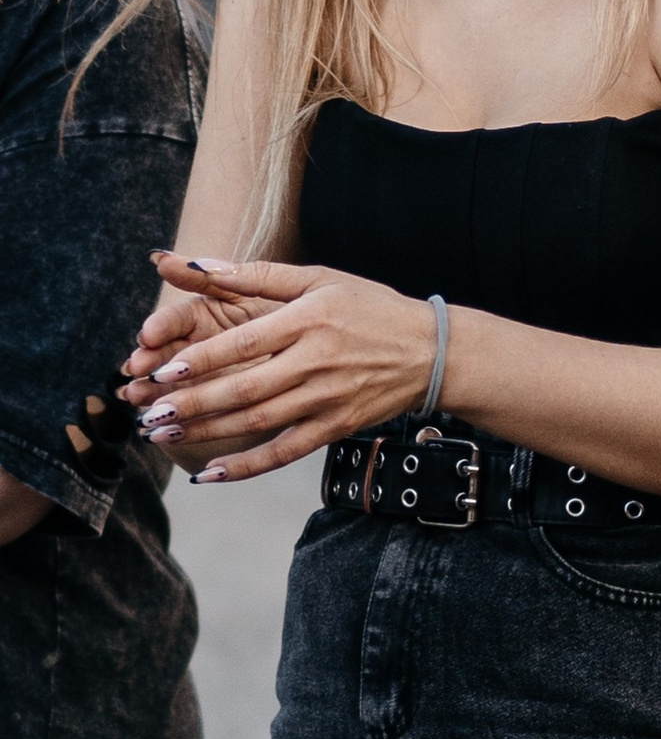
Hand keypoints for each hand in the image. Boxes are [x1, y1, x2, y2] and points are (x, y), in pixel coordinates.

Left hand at [118, 251, 437, 479]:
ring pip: (258, 422)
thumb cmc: (371, 307)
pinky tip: (210, 474)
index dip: (202, 360)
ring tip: (164, 436)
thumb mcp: (320, 278)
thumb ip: (257, 274)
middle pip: (245, 389)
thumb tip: (197, 264)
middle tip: (150, 412)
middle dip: (193, 404)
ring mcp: (327, 399)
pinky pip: (285, 453)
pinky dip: (246, 467)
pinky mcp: (335, 427)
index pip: (246, 343)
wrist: (432, 352)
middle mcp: (317, 361)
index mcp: (310, 319)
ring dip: (208, 433)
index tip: (162, 370)